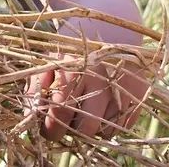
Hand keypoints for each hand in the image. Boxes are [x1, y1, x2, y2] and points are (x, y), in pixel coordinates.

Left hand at [26, 56, 149, 139]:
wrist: (107, 36)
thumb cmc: (71, 57)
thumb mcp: (48, 66)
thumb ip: (36, 90)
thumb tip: (30, 118)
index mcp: (74, 70)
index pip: (60, 112)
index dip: (51, 129)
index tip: (48, 132)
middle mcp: (100, 80)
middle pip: (86, 128)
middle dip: (72, 132)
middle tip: (67, 125)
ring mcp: (123, 89)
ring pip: (105, 131)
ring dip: (92, 129)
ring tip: (85, 111)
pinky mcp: (139, 95)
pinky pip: (122, 127)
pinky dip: (110, 125)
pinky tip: (102, 109)